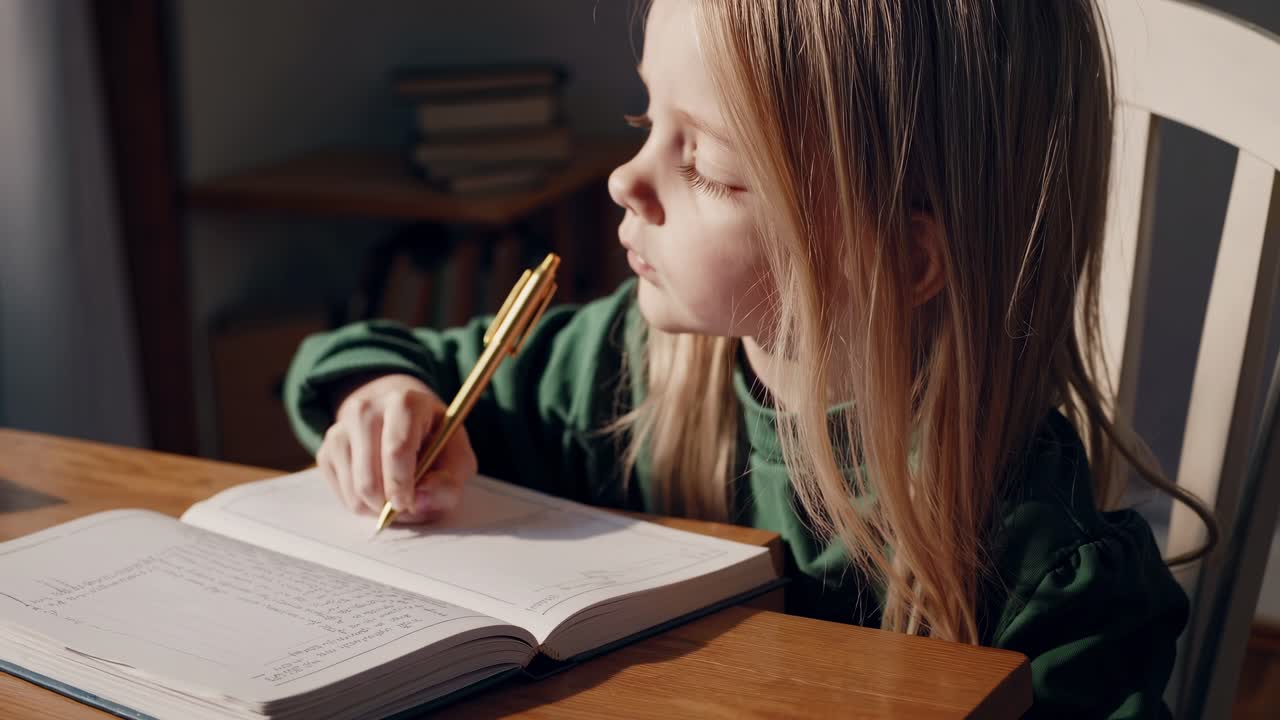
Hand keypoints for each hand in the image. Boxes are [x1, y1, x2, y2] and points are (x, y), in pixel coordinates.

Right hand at [316, 373, 476, 523]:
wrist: (398, 414)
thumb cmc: (432, 437)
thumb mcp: (456, 454)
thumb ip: (449, 481)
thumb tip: (419, 502)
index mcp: (405, 402)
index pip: (397, 449)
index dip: (402, 484)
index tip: (409, 504)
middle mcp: (366, 409)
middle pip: (369, 477)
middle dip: (390, 504)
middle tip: (408, 506)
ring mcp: (341, 428)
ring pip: (354, 490)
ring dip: (378, 507)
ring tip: (397, 496)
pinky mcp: (326, 449)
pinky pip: (341, 495)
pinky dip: (363, 504)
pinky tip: (380, 488)